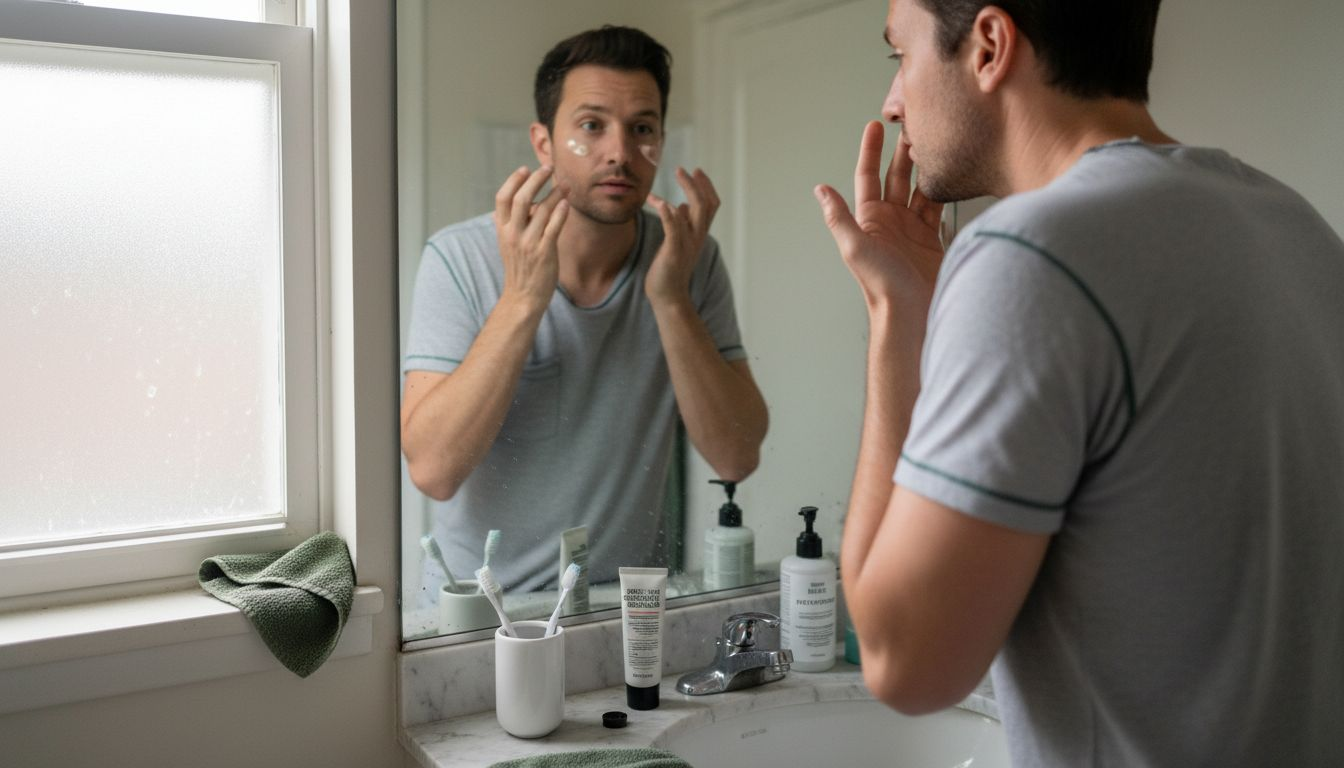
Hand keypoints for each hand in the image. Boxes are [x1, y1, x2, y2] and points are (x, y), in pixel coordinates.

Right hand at [493, 165, 568, 309]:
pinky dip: (560, 212)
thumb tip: (512, 205)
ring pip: (541, 210)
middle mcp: (513, 234)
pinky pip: (553, 227)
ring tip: (565, 185)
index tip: (525, 169)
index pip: (502, 198)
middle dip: (536, 179)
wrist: (523, 297)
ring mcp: (528, 243)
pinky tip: (567, 203)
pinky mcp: (544, 252)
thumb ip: (510, 224)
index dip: (513, 180)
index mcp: (502, 230)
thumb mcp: (507, 244)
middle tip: (548, 168)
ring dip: (555, 193)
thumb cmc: (519, 269)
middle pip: (521, 198)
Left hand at [646, 167, 720, 304]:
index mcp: (698, 233)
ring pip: (696, 212)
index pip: (711, 205)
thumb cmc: (669, 269)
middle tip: (684, 169)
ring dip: (688, 190)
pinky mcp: (673, 252)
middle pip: (706, 205)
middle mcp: (697, 237)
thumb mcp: (676, 242)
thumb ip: (680, 224)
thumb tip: (678, 206)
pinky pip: (674, 229)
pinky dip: (668, 213)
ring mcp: (687, 244)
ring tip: (678, 174)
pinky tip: (658, 201)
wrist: (668, 296)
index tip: (696, 171)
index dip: (706, 187)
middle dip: (698, 184)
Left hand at [814, 121, 944, 309]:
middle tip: (913, 125)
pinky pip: (937, 207)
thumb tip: (820, 190)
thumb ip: (839, 217)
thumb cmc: (881, 286)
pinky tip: (949, 173)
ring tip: (934, 141)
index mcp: (870, 220)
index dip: (870, 151)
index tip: (875, 125)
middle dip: (903, 151)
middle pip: (897, 177)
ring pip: (919, 188)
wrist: (911, 313)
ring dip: (925, 166)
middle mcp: (890, 221)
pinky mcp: (931, 239)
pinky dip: (942, 189)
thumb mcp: (855, 247)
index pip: (868, 176)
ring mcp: (912, 229)